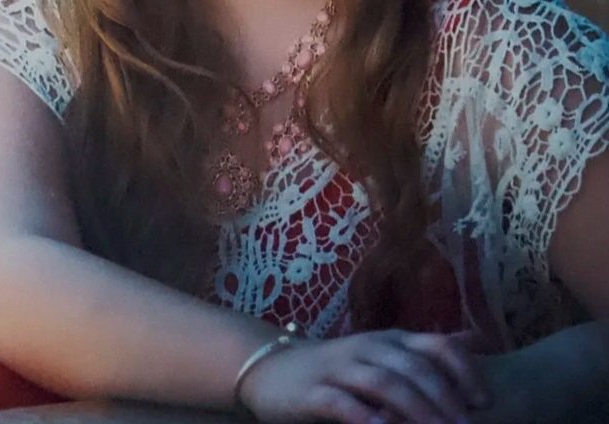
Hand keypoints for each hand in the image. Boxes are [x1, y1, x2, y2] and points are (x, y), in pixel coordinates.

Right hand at [238, 328, 491, 423]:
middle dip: (445, 399)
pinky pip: (343, 404)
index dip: (464, 370)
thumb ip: (425, 351)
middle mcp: (369, 348)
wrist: (271, 367)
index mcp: (390, 340)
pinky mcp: (315, 391)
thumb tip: (476, 340)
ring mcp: (341, 368)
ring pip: (384, 384)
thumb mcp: (384, 353)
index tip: (485, 402)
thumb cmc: (338, 367)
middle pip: (414, 368)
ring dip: (415, 410)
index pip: (436, 345)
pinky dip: (366, 418)